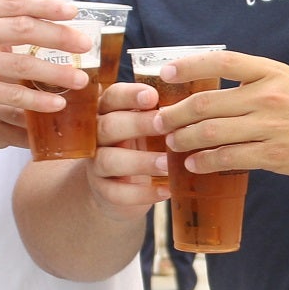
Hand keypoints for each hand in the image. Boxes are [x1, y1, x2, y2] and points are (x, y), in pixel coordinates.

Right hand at [0, 0, 90, 127]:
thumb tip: (42, 22)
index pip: (16, 3)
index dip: (48, 5)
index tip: (73, 11)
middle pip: (24, 28)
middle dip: (60, 35)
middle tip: (85, 44)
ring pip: (22, 63)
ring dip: (56, 72)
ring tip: (80, 79)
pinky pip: (12, 94)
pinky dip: (38, 99)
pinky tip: (56, 103)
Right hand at [82, 82, 169, 218]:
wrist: (120, 188)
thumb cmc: (142, 147)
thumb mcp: (148, 128)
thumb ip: (161, 115)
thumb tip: (193, 106)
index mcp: (108, 112)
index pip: (113, 97)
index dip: (130, 95)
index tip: (153, 96)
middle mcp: (96, 136)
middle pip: (108, 126)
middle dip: (137, 124)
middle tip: (164, 126)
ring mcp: (95, 165)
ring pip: (109, 160)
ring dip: (140, 161)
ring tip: (167, 163)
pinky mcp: (101, 191)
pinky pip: (117, 193)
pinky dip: (142, 194)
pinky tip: (166, 191)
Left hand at [154, 50, 288, 181]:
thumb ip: (256, 82)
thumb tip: (214, 89)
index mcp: (271, 72)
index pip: (221, 62)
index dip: (188, 65)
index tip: (164, 72)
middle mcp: (269, 96)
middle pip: (207, 102)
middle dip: (175, 113)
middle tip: (158, 120)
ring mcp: (272, 127)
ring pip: (212, 132)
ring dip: (184, 139)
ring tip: (171, 143)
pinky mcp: (276, 156)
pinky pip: (230, 158)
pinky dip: (205, 161)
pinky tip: (194, 163)